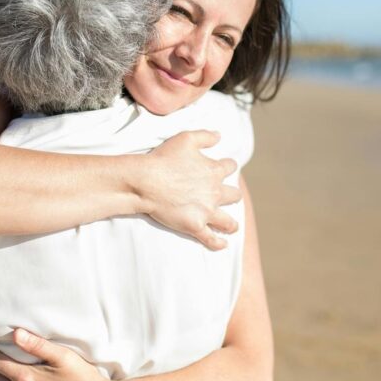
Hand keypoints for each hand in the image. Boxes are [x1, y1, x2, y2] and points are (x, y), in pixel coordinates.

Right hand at [141, 130, 240, 250]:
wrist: (146, 182)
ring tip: (231, 226)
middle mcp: (215, 192)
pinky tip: (223, 245)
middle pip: (234, 195)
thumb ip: (205, 136)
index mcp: (214, 170)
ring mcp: (206, 211)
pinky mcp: (195, 226)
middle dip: (231, 195)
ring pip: (228, 221)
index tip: (223, 168)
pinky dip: (218, 243)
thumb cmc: (164, 159)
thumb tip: (220, 136)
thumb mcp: (186, 138)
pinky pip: (211, 239)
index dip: (227, 166)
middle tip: (227, 197)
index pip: (230, 167)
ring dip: (231, 224)